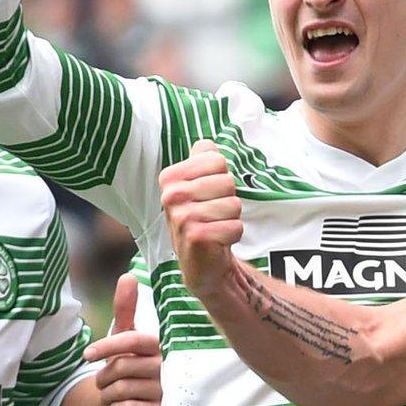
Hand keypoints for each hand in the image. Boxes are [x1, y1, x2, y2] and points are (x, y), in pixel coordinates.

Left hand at [82, 274, 160, 405]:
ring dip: (108, 394)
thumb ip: (126, 309)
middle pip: (121, 366)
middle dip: (104, 375)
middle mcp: (169, 366)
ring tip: (112, 394)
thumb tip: (128, 276)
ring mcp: (168, 391)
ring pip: (122, 389)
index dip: (107, 346)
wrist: (149, 404)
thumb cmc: (137, 364)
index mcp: (161, 344)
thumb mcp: (129, 337)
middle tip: (104, 380)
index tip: (87, 354)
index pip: (132, 340)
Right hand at [160, 138, 245, 298]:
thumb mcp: (198, 185)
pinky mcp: (196, 236)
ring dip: (232, 218)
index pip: (216, 160)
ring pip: (234, 204)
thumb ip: (203, 160)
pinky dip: (233, 234)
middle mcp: (171, 195)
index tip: (208, 194)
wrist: (201, 262)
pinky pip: (235, 226)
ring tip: (215, 227)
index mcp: (170, 177)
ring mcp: (181, 216)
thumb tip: (206, 143)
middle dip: (229, 199)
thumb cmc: (202, 218)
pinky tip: (217, 241)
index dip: (222, 178)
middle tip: (213, 214)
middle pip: (227, 181)